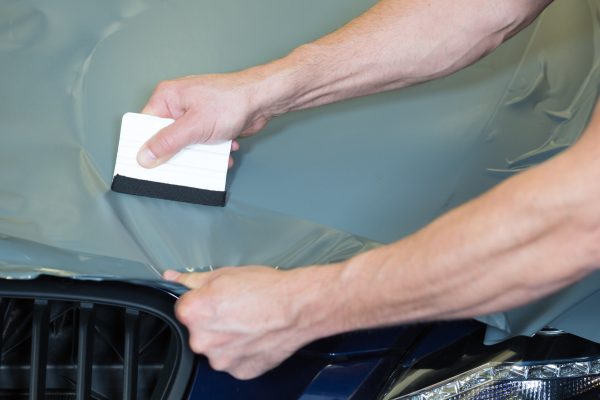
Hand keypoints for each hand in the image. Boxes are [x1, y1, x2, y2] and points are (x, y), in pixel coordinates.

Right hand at [138, 72, 272, 167]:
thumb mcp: (194, 126)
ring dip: (201, 155)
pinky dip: (214, 152)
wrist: (262, 100)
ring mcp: (195, 115)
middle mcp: (178, 105)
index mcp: (167, 97)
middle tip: (184, 166)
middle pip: (166, 138)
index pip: (145, 126)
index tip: (147, 166)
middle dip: (178, 154)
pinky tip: (225, 152)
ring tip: (212, 157)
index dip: (145, 147)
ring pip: (187, 144)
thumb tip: (144, 156)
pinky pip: (204, 144)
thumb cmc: (231, 102)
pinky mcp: (210, 124)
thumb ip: (167, 142)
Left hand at [164, 266, 335, 379]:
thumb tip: (172, 277)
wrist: (298, 307)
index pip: (184, 308)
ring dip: (228, 338)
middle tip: (237, 309)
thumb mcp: (225, 273)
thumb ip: (192, 279)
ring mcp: (221, 360)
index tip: (218, 299)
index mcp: (193, 313)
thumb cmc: (266, 288)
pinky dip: (243, 351)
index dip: (202, 300)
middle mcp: (202, 340)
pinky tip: (256, 336)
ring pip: (217, 348)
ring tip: (250, 322)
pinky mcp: (240, 371)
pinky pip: (235, 361)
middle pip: (199, 331)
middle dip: (213, 322)